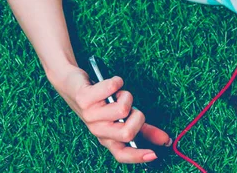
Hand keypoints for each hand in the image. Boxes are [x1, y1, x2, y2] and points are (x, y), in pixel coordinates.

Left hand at [53, 66, 170, 163]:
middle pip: (127, 133)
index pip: (122, 154)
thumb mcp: (121, 117)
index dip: (138, 156)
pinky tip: (112, 83)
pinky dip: (117, 81)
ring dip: (126, 95)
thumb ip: (143, 129)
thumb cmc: (101, 101)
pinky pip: (112, 88)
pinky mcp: (84, 99)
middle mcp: (97, 130)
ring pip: (123, 109)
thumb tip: (166, 140)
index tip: (155, 154)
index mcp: (107, 137)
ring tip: (117, 93)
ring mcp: (89, 115)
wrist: (70, 83)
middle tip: (130, 108)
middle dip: (138, 116)